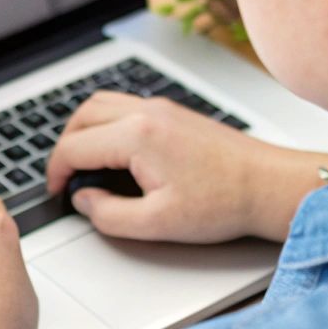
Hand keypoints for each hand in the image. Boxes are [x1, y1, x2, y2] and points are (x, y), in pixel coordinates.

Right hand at [44, 91, 327, 242]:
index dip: (56, 173)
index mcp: (138, 136)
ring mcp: (161, 108)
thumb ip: (108, 215)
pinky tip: (113, 153)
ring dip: (83, 131)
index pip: (74, 147)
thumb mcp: (157, 224)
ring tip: (83, 164)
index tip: (59, 194)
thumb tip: (84, 200)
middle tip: (65, 178)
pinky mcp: (173, 112)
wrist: (270, 185)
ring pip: (101, 104)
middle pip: (81, 117)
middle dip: (64, 147)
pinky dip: (106, 125)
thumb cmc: (225, 203)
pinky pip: (124, 106)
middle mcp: (146, 113)